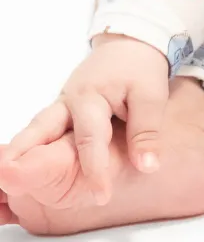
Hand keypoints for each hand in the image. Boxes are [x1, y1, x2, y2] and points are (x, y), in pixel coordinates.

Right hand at [0, 34, 169, 204]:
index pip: (91, 139)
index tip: (101, 197)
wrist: (128, 45)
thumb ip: (147, 132)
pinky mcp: (60, 111)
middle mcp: (68, 101)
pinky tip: (16, 165)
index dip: (95, 169)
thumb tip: (147, 166)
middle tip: (6, 174)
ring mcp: (61, 106)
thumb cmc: (139, 69)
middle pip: (42, 129)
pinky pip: (42, 129)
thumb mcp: (151, 95)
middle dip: (24, 153)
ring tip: (3, 173)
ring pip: (37, 129)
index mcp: (91, 96)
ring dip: (19, 149)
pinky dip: (28, 145)